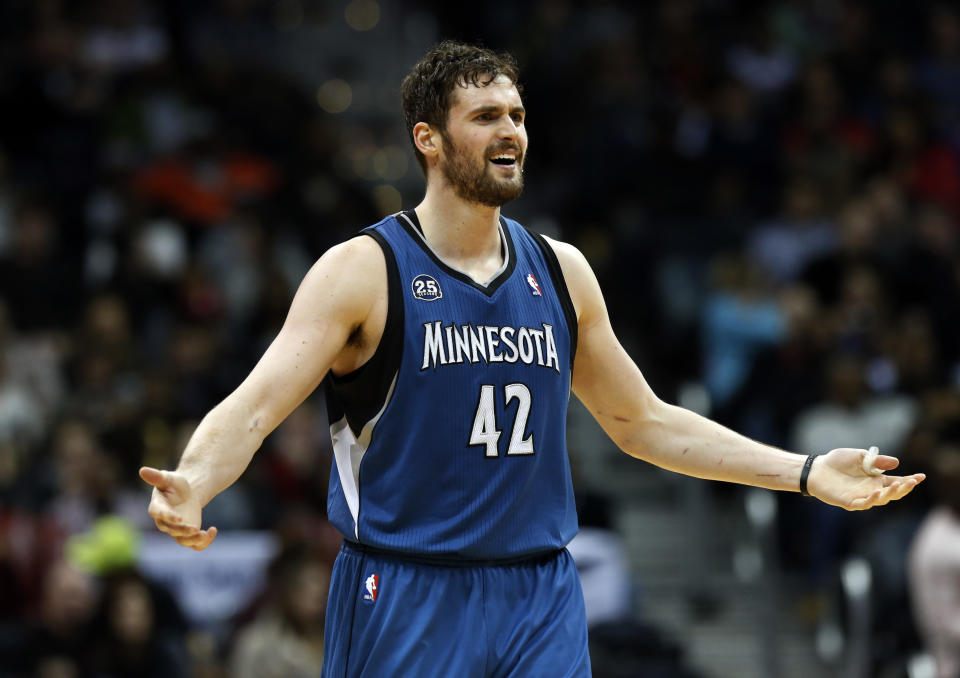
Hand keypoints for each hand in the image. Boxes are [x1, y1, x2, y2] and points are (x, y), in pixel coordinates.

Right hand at [139, 467, 217, 550]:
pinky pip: (194, 545)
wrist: (188, 493)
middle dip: (182, 530)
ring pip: (182, 540)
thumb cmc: (175, 484)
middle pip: (171, 530)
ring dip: (193, 540)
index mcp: (157, 507)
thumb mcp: (168, 478)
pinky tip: (212, 531)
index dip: (168, 517)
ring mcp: (176, 530)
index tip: (179, 518)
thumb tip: (142, 470)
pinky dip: (203, 542)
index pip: (159, 514)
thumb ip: (156, 476)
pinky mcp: (188, 534)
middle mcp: (165, 522)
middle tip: (195, 528)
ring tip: (205, 534)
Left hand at [807, 448, 925, 510]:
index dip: (909, 480)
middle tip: (912, 482)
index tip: (921, 476)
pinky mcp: (849, 502)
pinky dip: (871, 499)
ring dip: (889, 493)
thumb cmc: (837, 462)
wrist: (816, 468)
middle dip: (904, 488)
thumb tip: (896, 463)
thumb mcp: (860, 456)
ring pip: (880, 500)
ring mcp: (861, 497)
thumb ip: (877, 461)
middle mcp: (871, 490)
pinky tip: (876, 492)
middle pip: (892, 493)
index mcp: (876, 479)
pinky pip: (863, 504)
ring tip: (897, 485)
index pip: (897, 481)